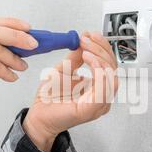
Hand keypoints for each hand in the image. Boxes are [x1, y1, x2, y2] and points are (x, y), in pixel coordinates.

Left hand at [23, 32, 118, 151]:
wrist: (38, 116)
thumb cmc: (49, 100)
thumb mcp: (63, 71)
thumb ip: (75, 58)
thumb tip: (83, 42)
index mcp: (98, 87)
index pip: (110, 64)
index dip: (102, 47)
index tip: (90, 35)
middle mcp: (102, 96)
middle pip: (113, 68)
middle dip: (101, 49)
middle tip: (87, 40)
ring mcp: (99, 104)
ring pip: (112, 76)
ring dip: (100, 57)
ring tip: (86, 49)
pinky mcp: (91, 109)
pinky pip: (104, 88)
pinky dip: (99, 70)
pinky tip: (89, 59)